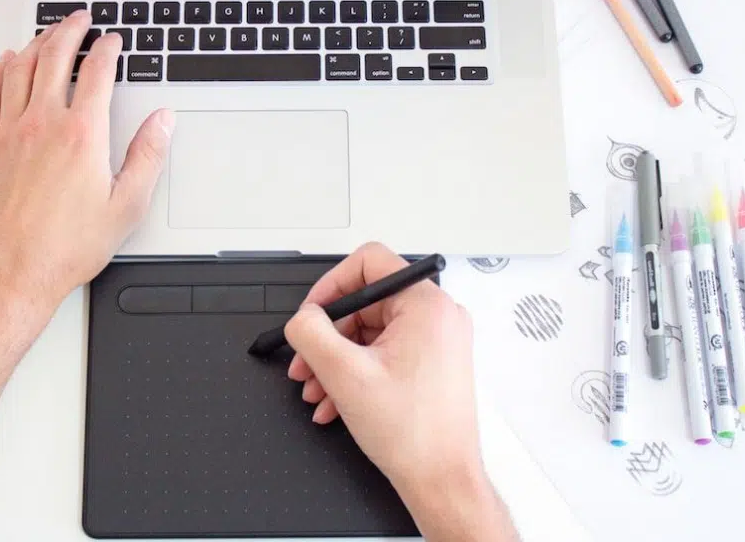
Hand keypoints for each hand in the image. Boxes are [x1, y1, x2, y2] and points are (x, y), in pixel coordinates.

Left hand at [0, 11, 174, 358]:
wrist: (8, 274)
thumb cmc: (65, 249)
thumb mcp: (125, 207)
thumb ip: (147, 157)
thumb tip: (162, 121)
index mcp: (82, 135)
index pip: (96, 73)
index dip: (107, 49)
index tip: (112, 40)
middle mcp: (42, 124)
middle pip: (54, 57)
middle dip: (69, 30)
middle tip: (80, 18)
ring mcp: (8, 133)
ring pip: (19, 69)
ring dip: (36, 43)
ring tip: (47, 33)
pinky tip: (5, 63)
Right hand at [284, 243, 508, 540]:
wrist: (442, 481)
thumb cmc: (414, 434)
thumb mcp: (344, 374)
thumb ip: (312, 333)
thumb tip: (302, 318)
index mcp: (427, 305)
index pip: (370, 262)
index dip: (331, 285)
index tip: (311, 314)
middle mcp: (438, 317)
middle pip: (365, 303)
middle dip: (328, 336)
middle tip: (305, 362)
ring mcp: (437, 341)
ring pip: (369, 333)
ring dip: (335, 359)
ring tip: (315, 388)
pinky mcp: (432, 363)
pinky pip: (383, 353)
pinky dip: (354, 372)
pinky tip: (334, 401)